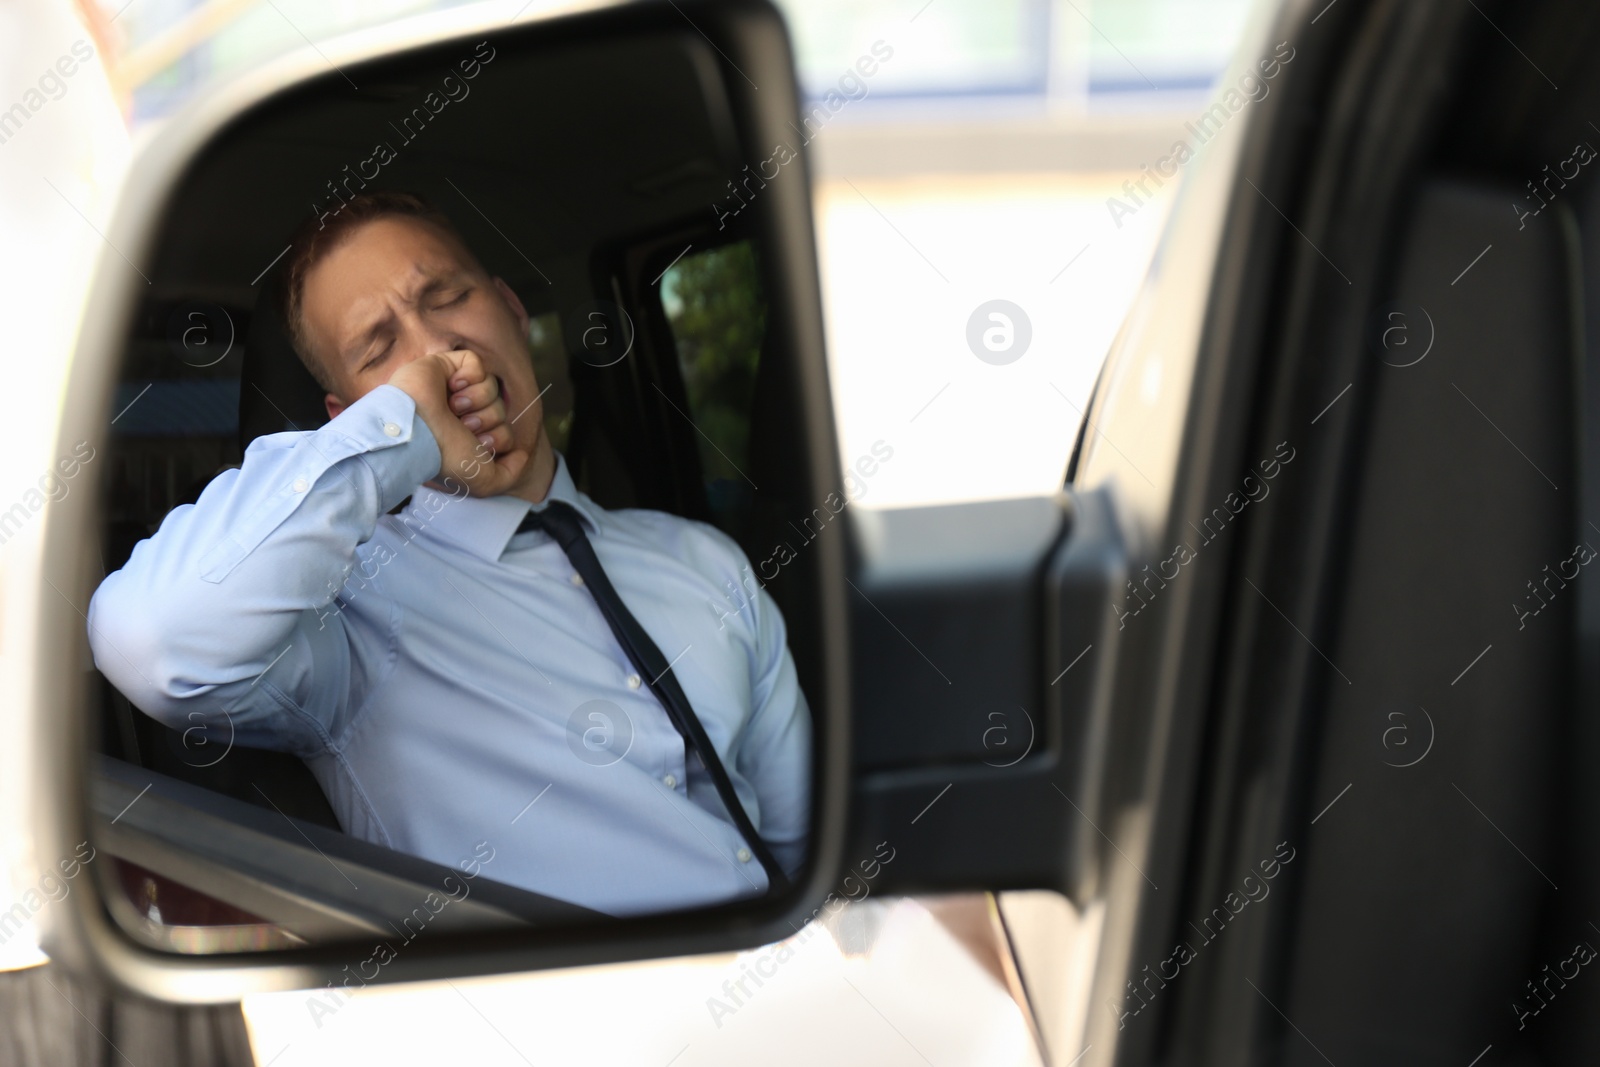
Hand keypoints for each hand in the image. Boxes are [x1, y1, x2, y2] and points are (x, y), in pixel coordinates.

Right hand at [388, 349, 527, 496]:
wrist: (416, 431)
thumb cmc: (446, 457)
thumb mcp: (484, 481)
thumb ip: (510, 474)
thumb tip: (523, 455)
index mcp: (467, 439)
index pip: (504, 432)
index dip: (498, 438)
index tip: (477, 445)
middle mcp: (460, 415)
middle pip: (500, 411)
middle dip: (487, 420)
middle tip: (463, 426)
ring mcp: (452, 390)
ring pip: (492, 387)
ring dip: (477, 401)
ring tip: (453, 408)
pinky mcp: (445, 366)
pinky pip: (476, 364)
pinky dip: (469, 377)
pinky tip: (451, 388)